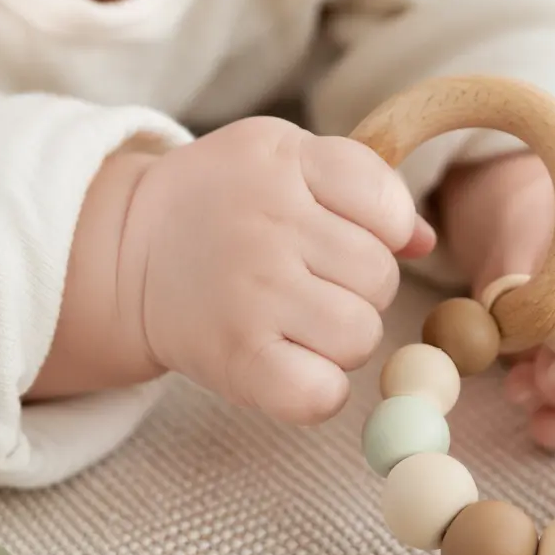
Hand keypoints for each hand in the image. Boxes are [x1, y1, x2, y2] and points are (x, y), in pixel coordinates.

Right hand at [124, 116, 433, 423]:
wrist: (128, 255)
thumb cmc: (221, 209)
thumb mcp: (283, 165)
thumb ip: (360, 186)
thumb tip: (425, 240)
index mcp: (285, 160)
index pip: (388, 205)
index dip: (380, 231)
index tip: (338, 237)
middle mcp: (268, 222)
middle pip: (380, 279)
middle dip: (359, 289)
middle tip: (308, 285)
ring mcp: (252, 293)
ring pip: (361, 336)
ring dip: (341, 340)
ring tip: (295, 323)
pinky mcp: (238, 359)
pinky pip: (323, 394)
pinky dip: (320, 391)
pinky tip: (291, 367)